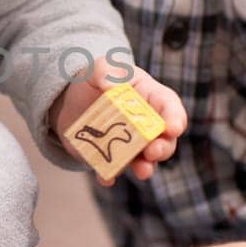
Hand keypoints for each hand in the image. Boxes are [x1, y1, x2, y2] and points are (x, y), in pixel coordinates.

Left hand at [48, 58, 187, 185]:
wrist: (70, 100)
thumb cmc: (95, 79)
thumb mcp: (100, 68)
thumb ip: (107, 72)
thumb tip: (112, 89)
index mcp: (151, 98)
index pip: (170, 108)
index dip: (175, 119)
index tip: (173, 128)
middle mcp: (146, 126)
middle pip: (164, 140)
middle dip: (163, 148)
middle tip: (153, 151)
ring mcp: (130, 145)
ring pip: (145, 161)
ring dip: (146, 167)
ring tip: (142, 171)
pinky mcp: (110, 158)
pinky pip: (113, 170)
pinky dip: (110, 175)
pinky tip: (106, 178)